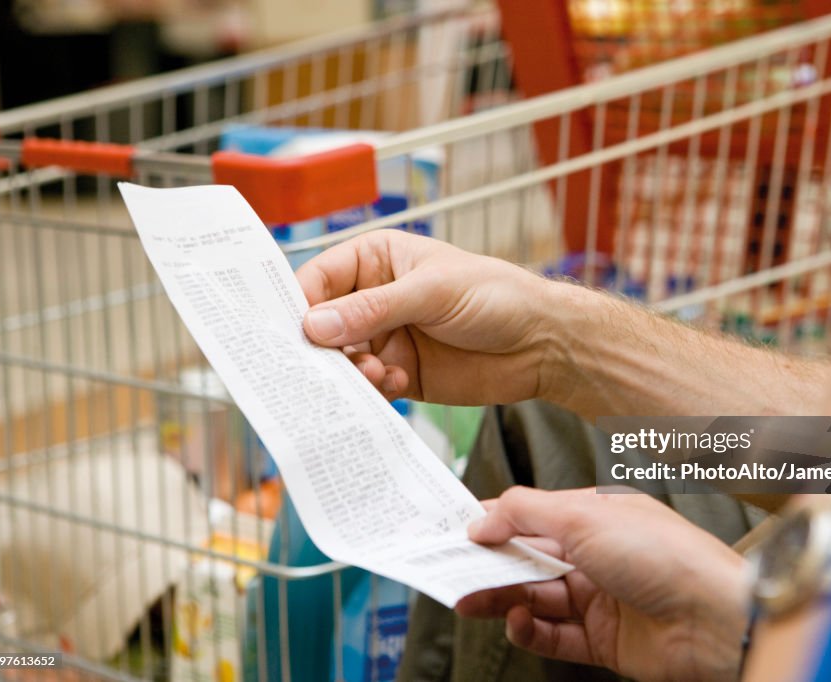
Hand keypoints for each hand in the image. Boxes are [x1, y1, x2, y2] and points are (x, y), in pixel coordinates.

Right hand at [296, 230, 565, 404]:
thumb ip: (373, 309)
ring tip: (374, 374)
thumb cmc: (495, 296)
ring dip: (350, 372)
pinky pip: (369, 386)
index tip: (287, 331)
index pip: (319, 279)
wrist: (542, 343)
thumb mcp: (431, 292)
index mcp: (377, 260)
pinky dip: (373, 390)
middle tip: (320, 365)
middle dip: (320, 347)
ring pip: (342, 360)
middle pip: (323, 325)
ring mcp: (386, 338)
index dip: (299, 304)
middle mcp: (374, 299)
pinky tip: (397, 384)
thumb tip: (314, 325)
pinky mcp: (401, 373)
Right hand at [458, 487, 748, 681]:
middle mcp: (596, 555)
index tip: (455, 530)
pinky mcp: (603, 640)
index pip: (533, 515)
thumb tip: (481, 518)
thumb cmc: (663, 555)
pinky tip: (520, 621)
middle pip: (528, 559)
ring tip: (470, 600)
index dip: (494, 521)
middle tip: (452, 570)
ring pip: (535, 597)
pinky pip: (554, 635)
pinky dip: (530, 630)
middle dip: (490, 564)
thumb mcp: (583, 516)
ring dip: (501, 598)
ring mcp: (600, 598)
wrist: (714, 618)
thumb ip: (525, 513)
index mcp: (596, 515)